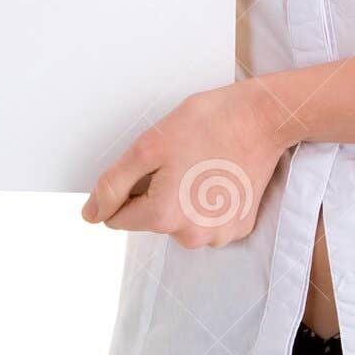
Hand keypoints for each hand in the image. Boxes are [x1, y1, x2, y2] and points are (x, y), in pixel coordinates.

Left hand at [80, 79, 292, 247]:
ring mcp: (219, 236)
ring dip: (183, 197)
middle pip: (151, 219)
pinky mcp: (239, 228)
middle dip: (157, 191)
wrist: (264, 118)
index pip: (118, 218)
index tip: (153, 163)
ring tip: (204, 164)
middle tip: (182, 158)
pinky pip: (206, 220)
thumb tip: (91, 215)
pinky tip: (220, 175)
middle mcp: (192, 236)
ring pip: (178, 221)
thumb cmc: (207, 123)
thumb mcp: (149, 145)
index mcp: (164, 216)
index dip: (128, 187)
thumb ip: (114, 184)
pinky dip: (207, 201)